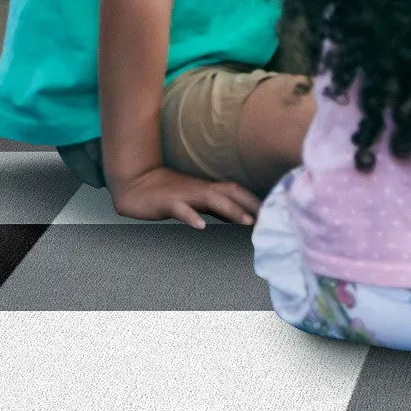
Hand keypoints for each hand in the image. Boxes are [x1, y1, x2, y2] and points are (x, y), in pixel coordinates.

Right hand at [109, 160, 261, 231]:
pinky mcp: (167, 203)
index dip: (254, 198)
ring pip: (210, 199)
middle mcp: (199, 189)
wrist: (136, 184)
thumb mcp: (196, 199)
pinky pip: (181, 209)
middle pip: (229, 191)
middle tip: (268, 216)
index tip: (274, 209)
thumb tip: (240, 216)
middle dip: (249, 203)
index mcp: (206, 188)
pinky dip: (191, 217)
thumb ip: (217, 207)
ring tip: (246, 221)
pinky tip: (200, 226)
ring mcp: (184, 195)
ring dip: (230, 209)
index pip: (236, 190)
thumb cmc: (169, 192)